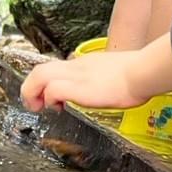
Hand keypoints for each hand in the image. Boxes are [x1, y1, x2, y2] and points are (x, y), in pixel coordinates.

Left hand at [22, 34, 171, 112]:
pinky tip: (57, 107)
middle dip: (30, 87)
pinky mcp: (78, 87)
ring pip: (39, 75)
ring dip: (32, 92)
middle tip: (34, 103)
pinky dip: (49, 99)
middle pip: (40, 69)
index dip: (46, 82)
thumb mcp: (118, 72)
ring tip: (37, 107)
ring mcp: (76, 76)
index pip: (56, 68)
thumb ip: (107, 78)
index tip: (49, 97)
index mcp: (85, 64)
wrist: (142, 72)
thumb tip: (110, 88)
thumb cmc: (137, 75)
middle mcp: (76, 67)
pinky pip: (52, 90)